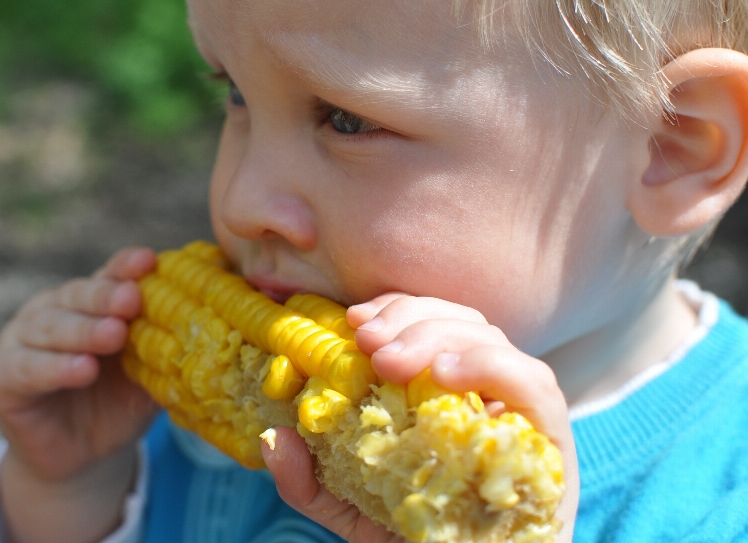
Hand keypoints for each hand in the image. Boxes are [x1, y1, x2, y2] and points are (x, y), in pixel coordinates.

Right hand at [0, 246, 158, 480]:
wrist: (82, 456)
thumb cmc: (118, 404)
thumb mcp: (147, 374)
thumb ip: (165, 348)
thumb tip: (209, 326)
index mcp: (89, 302)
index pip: (108, 276)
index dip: (125, 267)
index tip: (149, 262)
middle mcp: (52, 310)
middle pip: (77, 296)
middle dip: (106, 296)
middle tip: (132, 299)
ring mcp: (22, 340)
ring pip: (50, 327)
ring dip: (83, 330)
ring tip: (114, 335)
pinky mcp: (2, 376)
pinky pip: (28, 368)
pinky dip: (55, 368)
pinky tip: (83, 369)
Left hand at [265, 293, 578, 542]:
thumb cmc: (415, 542)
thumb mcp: (352, 509)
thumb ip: (311, 481)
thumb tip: (276, 439)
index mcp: (447, 392)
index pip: (431, 321)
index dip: (395, 309)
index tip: (354, 320)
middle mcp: (488, 392)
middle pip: (460, 321)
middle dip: (410, 318)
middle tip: (367, 341)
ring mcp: (521, 413)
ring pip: (492, 339)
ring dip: (438, 334)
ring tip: (390, 359)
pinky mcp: (551, 441)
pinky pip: (535, 385)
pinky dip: (491, 365)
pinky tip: (447, 373)